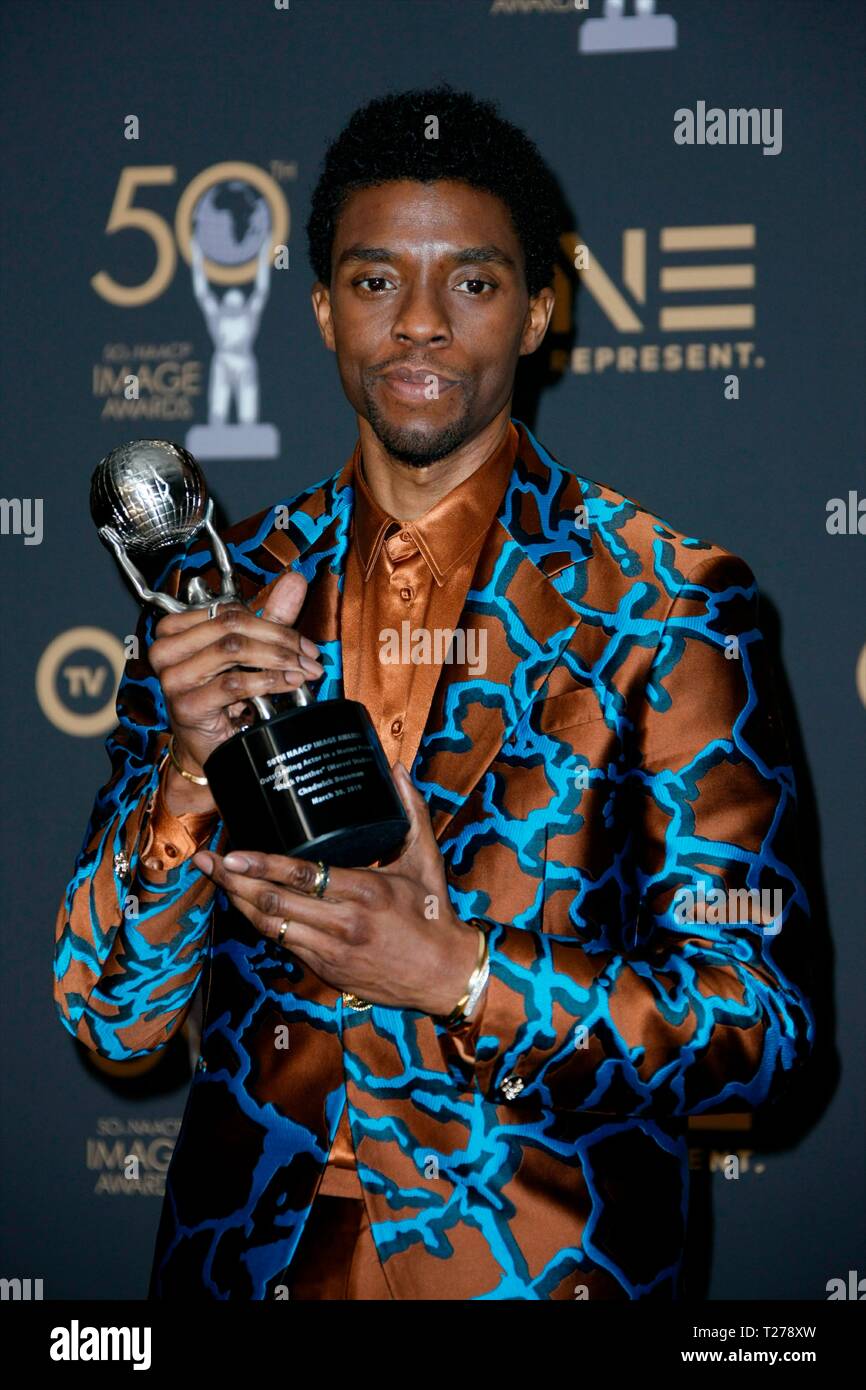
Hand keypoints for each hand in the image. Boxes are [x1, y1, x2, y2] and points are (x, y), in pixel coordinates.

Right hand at [149, 570, 324, 810]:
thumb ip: (270, 617)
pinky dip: (268, 682)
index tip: (304, 643)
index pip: (230, 611)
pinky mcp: (186, 704)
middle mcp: (167, 649)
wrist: (207, 746)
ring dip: (277, 660)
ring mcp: (173, 677)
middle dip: (280, 640)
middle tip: (309, 657)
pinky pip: (234, 683)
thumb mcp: (249, 652)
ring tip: (302, 672)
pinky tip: (287, 685)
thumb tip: (296, 581)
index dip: (274, 624)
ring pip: (234, 650)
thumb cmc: (223, 697)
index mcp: (176, 629)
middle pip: (232, 626)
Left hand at [192, 760, 479, 1016]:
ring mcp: (331, 950)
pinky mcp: (326, 968)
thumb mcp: (425, 859)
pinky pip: (284, 943)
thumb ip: (410, 811)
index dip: (262, 865)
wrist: (442, 975)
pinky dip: (261, 922)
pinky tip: (244, 904)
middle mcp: (343, 922)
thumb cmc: (433, 914)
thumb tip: (396, 770)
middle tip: (207, 860)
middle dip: (234, 880)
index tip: (233, 852)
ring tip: (214, 878)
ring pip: (271, 926)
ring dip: (239, 902)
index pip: (302, 876)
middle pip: (274, 902)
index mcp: (365, 891)